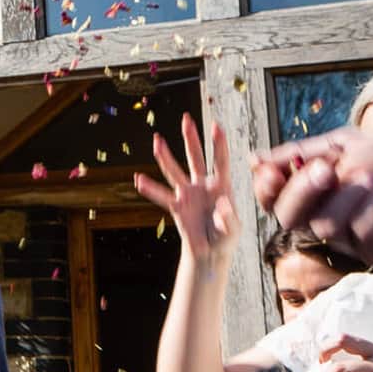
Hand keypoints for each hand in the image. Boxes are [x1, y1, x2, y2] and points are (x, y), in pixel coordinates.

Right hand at [133, 114, 237, 266]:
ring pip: (175, 172)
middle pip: (196, 158)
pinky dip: (150, 189)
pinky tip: (139, 180)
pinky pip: (161, 196)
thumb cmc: (226, 238)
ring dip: (166, 157)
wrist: (210, 252)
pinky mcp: (177, 207)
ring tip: (157, 141)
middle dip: (191, 138)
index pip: (221, 161)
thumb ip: (229, 218)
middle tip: (186, 119)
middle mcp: (203, 185)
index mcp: (222, 186)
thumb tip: (222, 205)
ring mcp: (188, 194)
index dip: (219, 144)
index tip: (216, 126)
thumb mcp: (233, 230)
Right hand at [251, 126, 372, 263]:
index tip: (273, 171)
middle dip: (306, 190)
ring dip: (357, 193)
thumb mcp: (346, 143)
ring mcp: (352, 238)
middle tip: (331, 167)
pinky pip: (363, 232)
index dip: (267, 189)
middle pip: (289, 218)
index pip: (274, 200)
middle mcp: (327, 218)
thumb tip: (254, 159)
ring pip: (327, 225)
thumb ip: (302, 154)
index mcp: (316, 192)